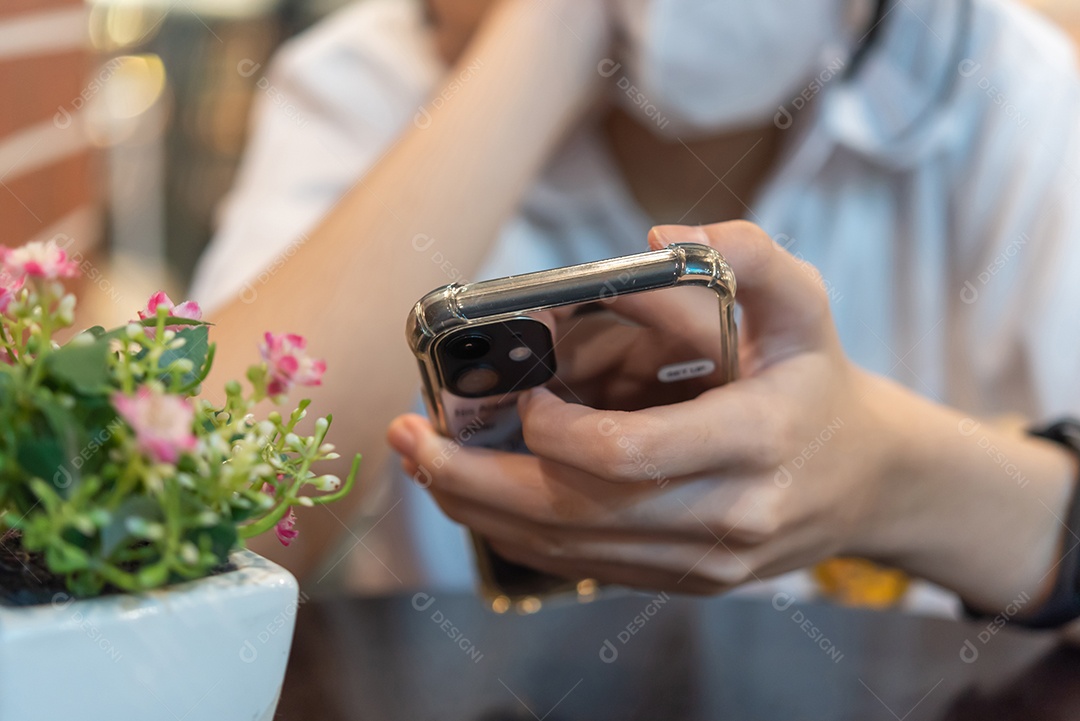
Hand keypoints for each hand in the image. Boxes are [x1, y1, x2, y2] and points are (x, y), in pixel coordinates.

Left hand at [388, 221, 901, 592]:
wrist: (868, 481)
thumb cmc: (821, 383)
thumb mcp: (805, 302)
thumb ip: (746, 255)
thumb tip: (656, 237)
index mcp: (755, 440)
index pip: (628, 454)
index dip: (554, 431)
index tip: (520, 395)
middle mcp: (728, 516)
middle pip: (576, 511)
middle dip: (478, 478)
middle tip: (410, 438)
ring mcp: (704, 561)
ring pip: (568, 548)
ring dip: (481, 509)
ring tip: (423, 465)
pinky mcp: (685, 581)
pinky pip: (586, 566)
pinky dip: (519, 535)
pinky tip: (476, 499)